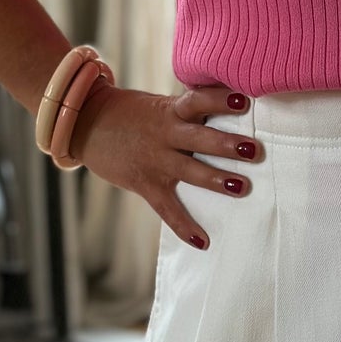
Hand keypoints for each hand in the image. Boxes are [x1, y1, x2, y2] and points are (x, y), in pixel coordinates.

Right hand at [71, 79, 257, 249]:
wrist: (85, 122)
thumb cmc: (130, 113)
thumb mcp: (159, 104)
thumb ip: (188, 110)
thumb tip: (228, 106)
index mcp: (170, 111)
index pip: (197, 100)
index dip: (220, 100)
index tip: (244, 100)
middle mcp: (165, 135)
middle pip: (199, 139)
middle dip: (227, 145)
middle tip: (255, 150)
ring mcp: (155, 160)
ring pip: (190, 170)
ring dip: (216, 179)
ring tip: (242, 187)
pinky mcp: (145, 183)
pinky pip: (167, 208)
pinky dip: (184, 226)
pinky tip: (202, 242)